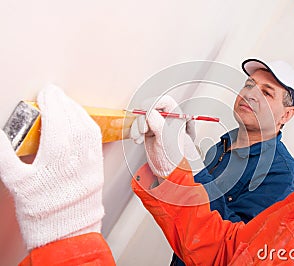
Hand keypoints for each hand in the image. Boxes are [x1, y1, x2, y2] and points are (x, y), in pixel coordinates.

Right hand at [0, 84, 104, 249]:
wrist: (67, 234)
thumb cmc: (42, 213)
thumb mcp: (16, 182)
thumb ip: (5, 155)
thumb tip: (0, 136)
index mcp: (57, 158)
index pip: (57, 119)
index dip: (52, 102)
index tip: (46, 92)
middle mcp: (77, 157)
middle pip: (73, 120)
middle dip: (64, 103)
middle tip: (54, 95)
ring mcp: (90, 162)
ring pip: (88, 128)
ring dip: (78, 112)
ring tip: (66, 105)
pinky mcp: (97, 168)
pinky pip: (95, 140)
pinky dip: (88, 126)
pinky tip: (80, 123)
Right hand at [130, 95, 203, 177]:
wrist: (171, 172)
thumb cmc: (176, 158)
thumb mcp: (166, 137)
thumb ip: (157, 121)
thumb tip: (147, 111)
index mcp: (177, 117)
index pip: (164, 101)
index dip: (153, 103)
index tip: (145, 109)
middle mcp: (167, 120)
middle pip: (150, 108)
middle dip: (143, 118)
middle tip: (143, 129)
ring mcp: (157, 126)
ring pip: (142, 118)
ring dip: (137, 126)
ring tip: (139, 137)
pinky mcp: (150, 133)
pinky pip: (139, 126)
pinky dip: (135, 131)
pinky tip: (138, 139)